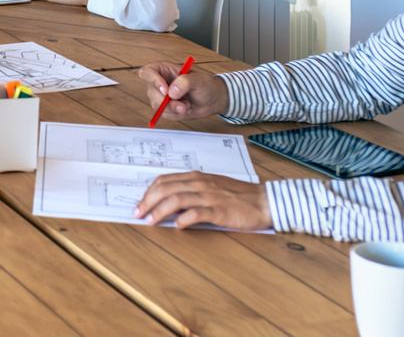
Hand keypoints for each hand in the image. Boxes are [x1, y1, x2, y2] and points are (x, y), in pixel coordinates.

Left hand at [133, 171, 271, 230]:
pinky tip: (178, 226)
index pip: (164, 181)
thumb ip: (192, 191)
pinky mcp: (220, 210)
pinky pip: (197, 213)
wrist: (264, 201)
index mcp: (196, 177)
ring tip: (151, 221)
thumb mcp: (212, 187)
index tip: (140, 204)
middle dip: (148, 201)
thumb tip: (169, 202)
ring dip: (160, 211)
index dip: (149, 192)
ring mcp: (210, 196)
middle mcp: (200, 184)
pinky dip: (184, 219)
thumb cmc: (238, 196)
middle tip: (138, 214)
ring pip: (177, 199)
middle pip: (166, 189)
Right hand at [137, 62, 228, 119]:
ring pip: (156, 104)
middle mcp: (159, 83)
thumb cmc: (205, 85)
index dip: (153, 80)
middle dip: (165, 100)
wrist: (212, 100)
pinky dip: (176, 114)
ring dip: (173, 108)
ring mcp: (161, 96)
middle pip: (151, 91)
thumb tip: (171, 93)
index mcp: (163, 70)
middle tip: (180, 102)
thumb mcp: (198, 80)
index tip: (166, 89)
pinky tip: (185, 108)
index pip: (147, 72)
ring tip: (186, 105)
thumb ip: (184, 82)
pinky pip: (164, 114)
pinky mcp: (165, 109)